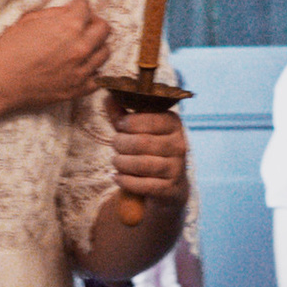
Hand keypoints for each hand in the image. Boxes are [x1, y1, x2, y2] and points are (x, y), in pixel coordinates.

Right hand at [0, 0, 112, 116]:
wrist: (0, 82)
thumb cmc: (10, 48)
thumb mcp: (30, 20)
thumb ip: (56, 13)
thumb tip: (72, 9)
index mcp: (69, 26)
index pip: (87, 6)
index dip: (80, 4)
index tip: (77, 5)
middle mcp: (81, 47)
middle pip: (104, 28)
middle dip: (94, 22)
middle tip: (82, 25)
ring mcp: (82, 70)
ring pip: (105, 52)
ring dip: (96, 46)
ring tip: (82, 47)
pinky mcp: (79, 89)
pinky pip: (98, 78)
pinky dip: (92, 72)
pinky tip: (80, 68)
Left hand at [109, 99, 188, 214]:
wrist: (168, 187)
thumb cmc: (148, 152)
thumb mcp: (136, 131)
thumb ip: (122, 115)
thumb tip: (107, 97)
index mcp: (173, 124)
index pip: (148, 119)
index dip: (128, 123)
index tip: (120, 126)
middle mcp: (179, 144)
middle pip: (142, 142)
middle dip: (120, 144)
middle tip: (116, 146)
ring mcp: (177, 168)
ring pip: (142, 164)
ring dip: (121, 163)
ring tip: (116, 161)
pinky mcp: (171, 188)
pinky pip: (143, 184)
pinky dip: (125, 181)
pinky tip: (116, 177)